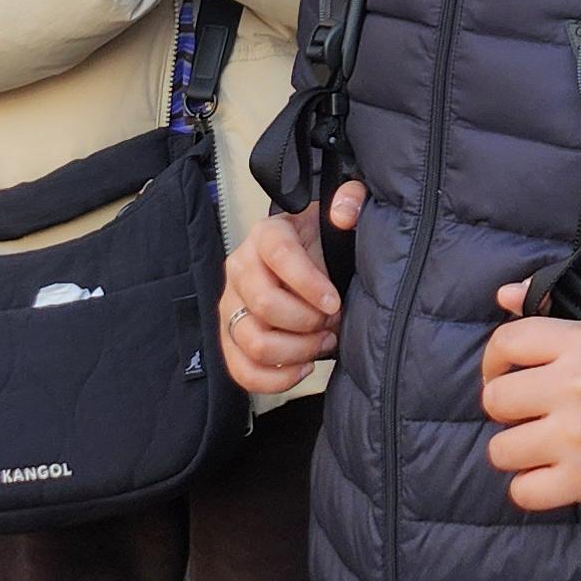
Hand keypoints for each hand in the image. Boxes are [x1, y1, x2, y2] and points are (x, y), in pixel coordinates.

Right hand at [220, 184, 365, 393]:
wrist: (308, 264)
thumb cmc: (323, 243)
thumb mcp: (341, 215)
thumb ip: (351, 201)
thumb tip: (344, 212)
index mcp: (267, 234)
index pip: (279, 255)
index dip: (308, 282)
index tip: (334, 302)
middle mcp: (240, 267)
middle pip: (265, 305)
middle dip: (307, 322)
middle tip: (332, 323)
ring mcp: (230, 305)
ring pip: (254, 342)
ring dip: (296, 351)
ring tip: (322, 342)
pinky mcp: (229, 338)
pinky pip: (241, 370)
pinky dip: (275, 379)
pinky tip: (303, 366)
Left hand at [480, 284, 580, 510]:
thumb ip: (548, 303)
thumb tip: (502, 294)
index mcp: (580, 342)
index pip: (504, 343)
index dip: (493, 360)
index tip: (502, 373)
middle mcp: (576, 386)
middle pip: (495, 399)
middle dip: (504, 408)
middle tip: (525, 412)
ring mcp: (577, 437)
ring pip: (501, 450)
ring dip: (514, 450)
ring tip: (537, 444)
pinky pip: (523, 491)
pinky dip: (529, 487)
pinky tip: (547, 474)